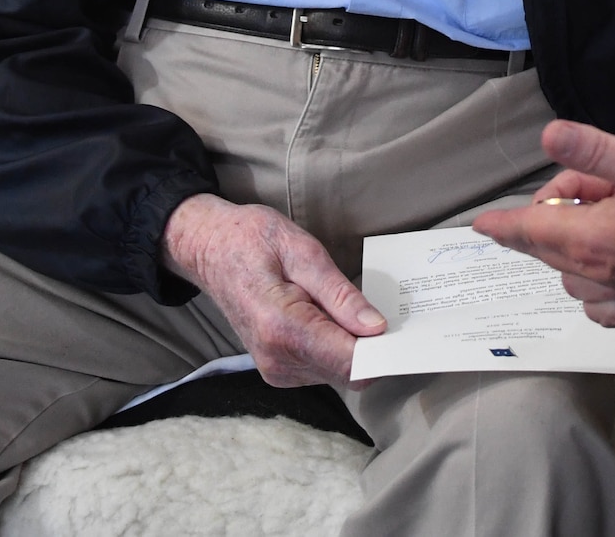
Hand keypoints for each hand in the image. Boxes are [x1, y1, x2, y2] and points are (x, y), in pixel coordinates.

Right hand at [162, 193, 384, 387]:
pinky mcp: (278, 369)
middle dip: (372, 347)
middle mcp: (277, 359)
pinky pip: (323, 369)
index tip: (405, 332)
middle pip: (349, 372)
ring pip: (339, 374)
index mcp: (282, 328)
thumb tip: (376, 327)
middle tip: (382, 309)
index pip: (349, 361)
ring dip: (354, 346)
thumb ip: (339, 294)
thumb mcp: (302, 251)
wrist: (209, 248)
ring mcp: (275, 369)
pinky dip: (337, 348)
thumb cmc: (252, 241)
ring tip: (347, 307)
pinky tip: (332, 318)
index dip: (383, 350)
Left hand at [475, 122, 614, 321]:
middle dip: (547, 222)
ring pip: (572, 277)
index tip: (482, 224)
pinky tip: (612, 265)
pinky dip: (594, 286)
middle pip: (548, 252)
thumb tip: (548, 135)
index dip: (503, 225)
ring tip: (602, 217)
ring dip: (571, 250)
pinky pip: (602, 304)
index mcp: (589, 239)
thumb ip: (592, 150)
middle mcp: (597, 274)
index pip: (529, 232)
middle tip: (578, 188)